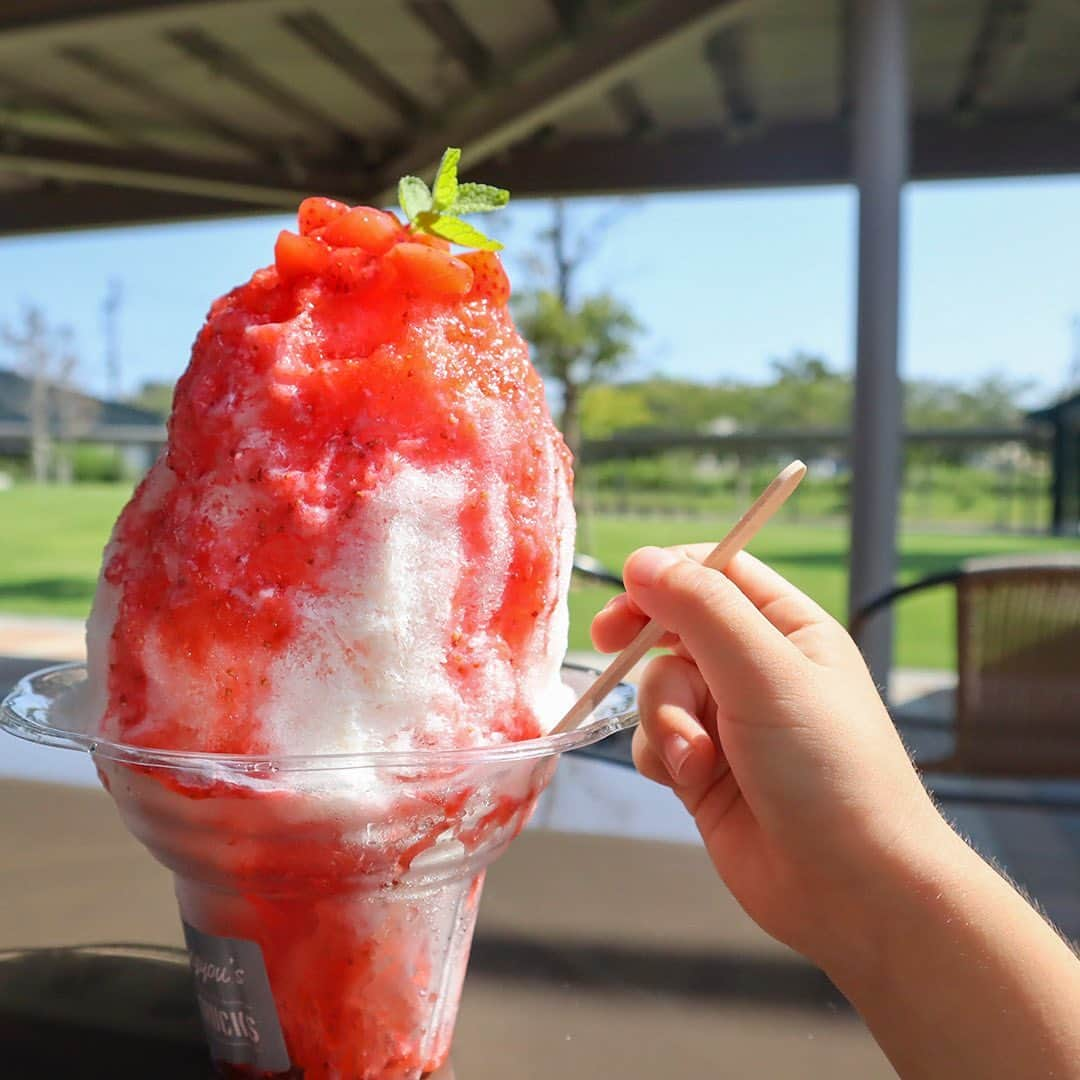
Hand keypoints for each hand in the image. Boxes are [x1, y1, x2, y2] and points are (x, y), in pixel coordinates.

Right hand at [592, 545, 948, 970]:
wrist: (853, 891)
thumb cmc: (830, 772)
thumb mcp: (766, 674)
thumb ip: (701, 610)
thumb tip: (641, 560)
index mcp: (788, 628)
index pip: (717, 571)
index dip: (667, 574)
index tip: (625, 594)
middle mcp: (757, 668)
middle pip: (673, 628)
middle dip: (648, 649)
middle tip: (609, 644)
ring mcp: (728, 721)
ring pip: (657, 688)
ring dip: (663, 718)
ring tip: (696, 758)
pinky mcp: (704, 770)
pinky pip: (653, 739)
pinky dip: (661, 755)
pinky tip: (690, 781)